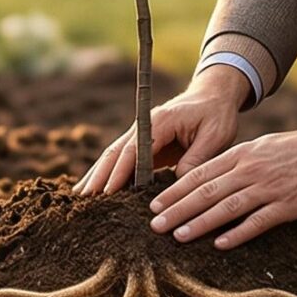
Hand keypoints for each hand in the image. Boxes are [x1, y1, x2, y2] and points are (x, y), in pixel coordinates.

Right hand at [72, 63, 248, 194]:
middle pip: (115, 153)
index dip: (120, 173)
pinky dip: (107, 174)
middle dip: (99, 176)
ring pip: (113, 156)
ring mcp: (141, 134)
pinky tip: (95, 189)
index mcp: (160, 122)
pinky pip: (122, 160)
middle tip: (84, 200)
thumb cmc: (217, 114)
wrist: (214, 95)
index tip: (107, 193)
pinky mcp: (144, 144)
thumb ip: (197, 159)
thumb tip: (178, 184)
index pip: (134, 151)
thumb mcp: (216, 136)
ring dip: (97, 175)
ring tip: (79, 198)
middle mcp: (144, 126)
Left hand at [147, 111, 296, 249]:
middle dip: (177, 209)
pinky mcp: (287, 204)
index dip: (175, 191)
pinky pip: (258, 221)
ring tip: (178, 236)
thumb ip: (237, 163)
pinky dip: (237, 233)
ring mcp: (268, 187)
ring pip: (226, 206)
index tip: (154, 205)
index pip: (200, 174)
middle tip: (154, 225)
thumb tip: (212, 179)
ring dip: (199, 222)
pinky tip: (219, 244)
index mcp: (242, 155)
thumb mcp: (262, 148)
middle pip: (206, 191)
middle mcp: (250, 170)